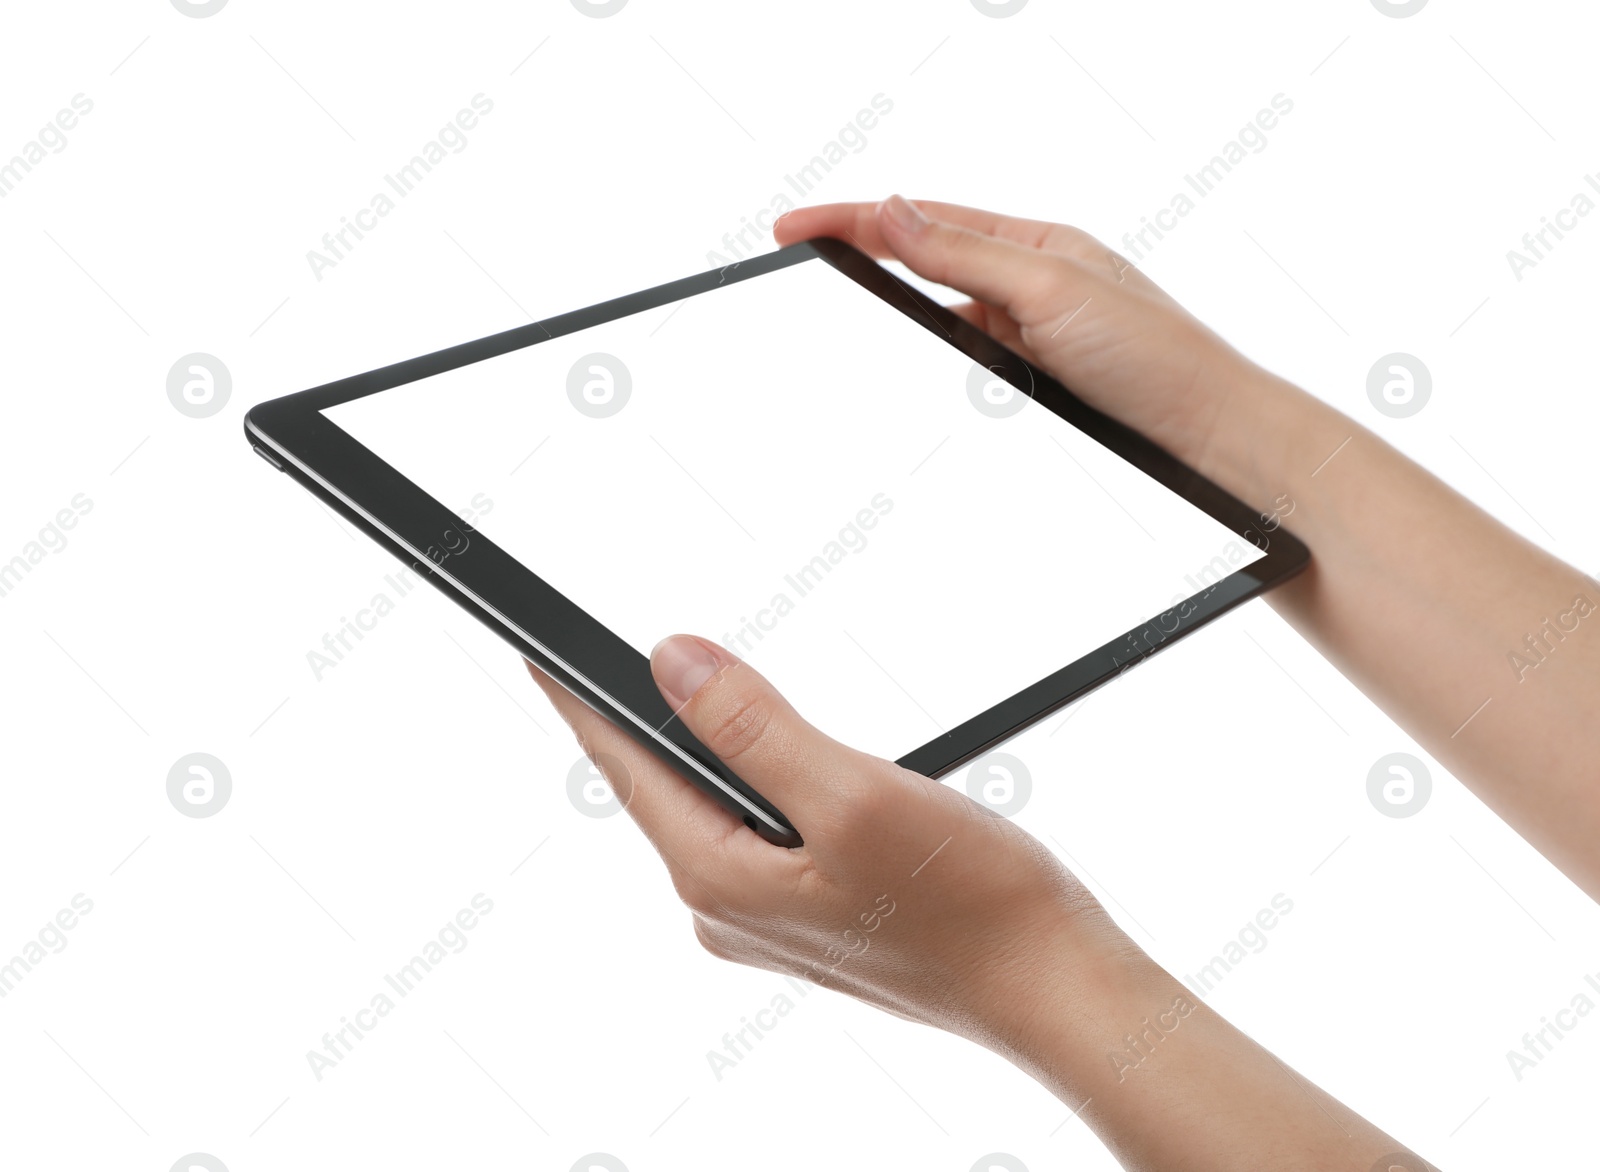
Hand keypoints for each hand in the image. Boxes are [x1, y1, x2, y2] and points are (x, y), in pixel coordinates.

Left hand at [527, 635, 1418, 1169]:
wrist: (1052, 985)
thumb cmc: (971, 906)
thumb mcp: (852, 795)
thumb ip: (754, 727)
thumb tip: (671, 663)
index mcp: (720, 879)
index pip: (628, 767)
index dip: (582, 700)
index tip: (539, 648)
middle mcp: (730, 907)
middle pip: (665, 787)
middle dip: (641, 718)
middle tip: (597, 654)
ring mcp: (772, 916)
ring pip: (716, 807)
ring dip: (707, 747)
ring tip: (679, 687)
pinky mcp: (815, 912)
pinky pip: (760, 831)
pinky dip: (757, 780)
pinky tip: (773, 756)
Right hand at [773, 195, 1277, 482]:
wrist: (1211, 438)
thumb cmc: (1156, 356)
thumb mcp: (1050, 290)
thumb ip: (966, 254)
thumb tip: (894, 210)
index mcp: (1039, 243)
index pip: (926, 220)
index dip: (855, 219)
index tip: (793, 230)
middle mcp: (1035, 282)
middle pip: (929, 260)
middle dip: (867, 256)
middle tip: (803, 254)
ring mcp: (1036, 332)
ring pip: (946, 317)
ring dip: (904, 316)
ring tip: (845, 313)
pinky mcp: (1042, 381)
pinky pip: (972, 364)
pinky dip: (942, 365)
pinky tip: (926, 377)